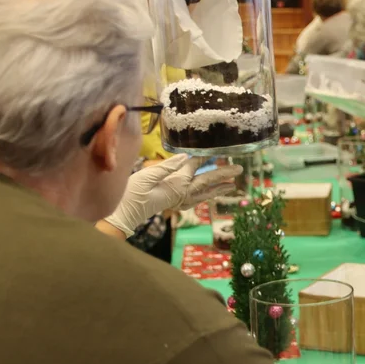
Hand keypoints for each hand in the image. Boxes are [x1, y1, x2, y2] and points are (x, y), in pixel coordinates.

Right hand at [105, 155, 241, 236]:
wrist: (124, 214)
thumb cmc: (132, 193)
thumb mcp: (147, 175)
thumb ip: (167, 166)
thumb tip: (185, 157)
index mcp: (178, 183)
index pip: (195, 166)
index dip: (206, 156)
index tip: (220, 149)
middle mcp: (183, 192)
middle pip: (207, 180)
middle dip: (224, 174)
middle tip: (240, 168)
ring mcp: (180, 200)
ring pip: (205, 192)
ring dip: (219, 188)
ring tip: (232, 185)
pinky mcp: (175, 204)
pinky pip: (197, 199)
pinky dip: (206, 195)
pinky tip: (210, 194)